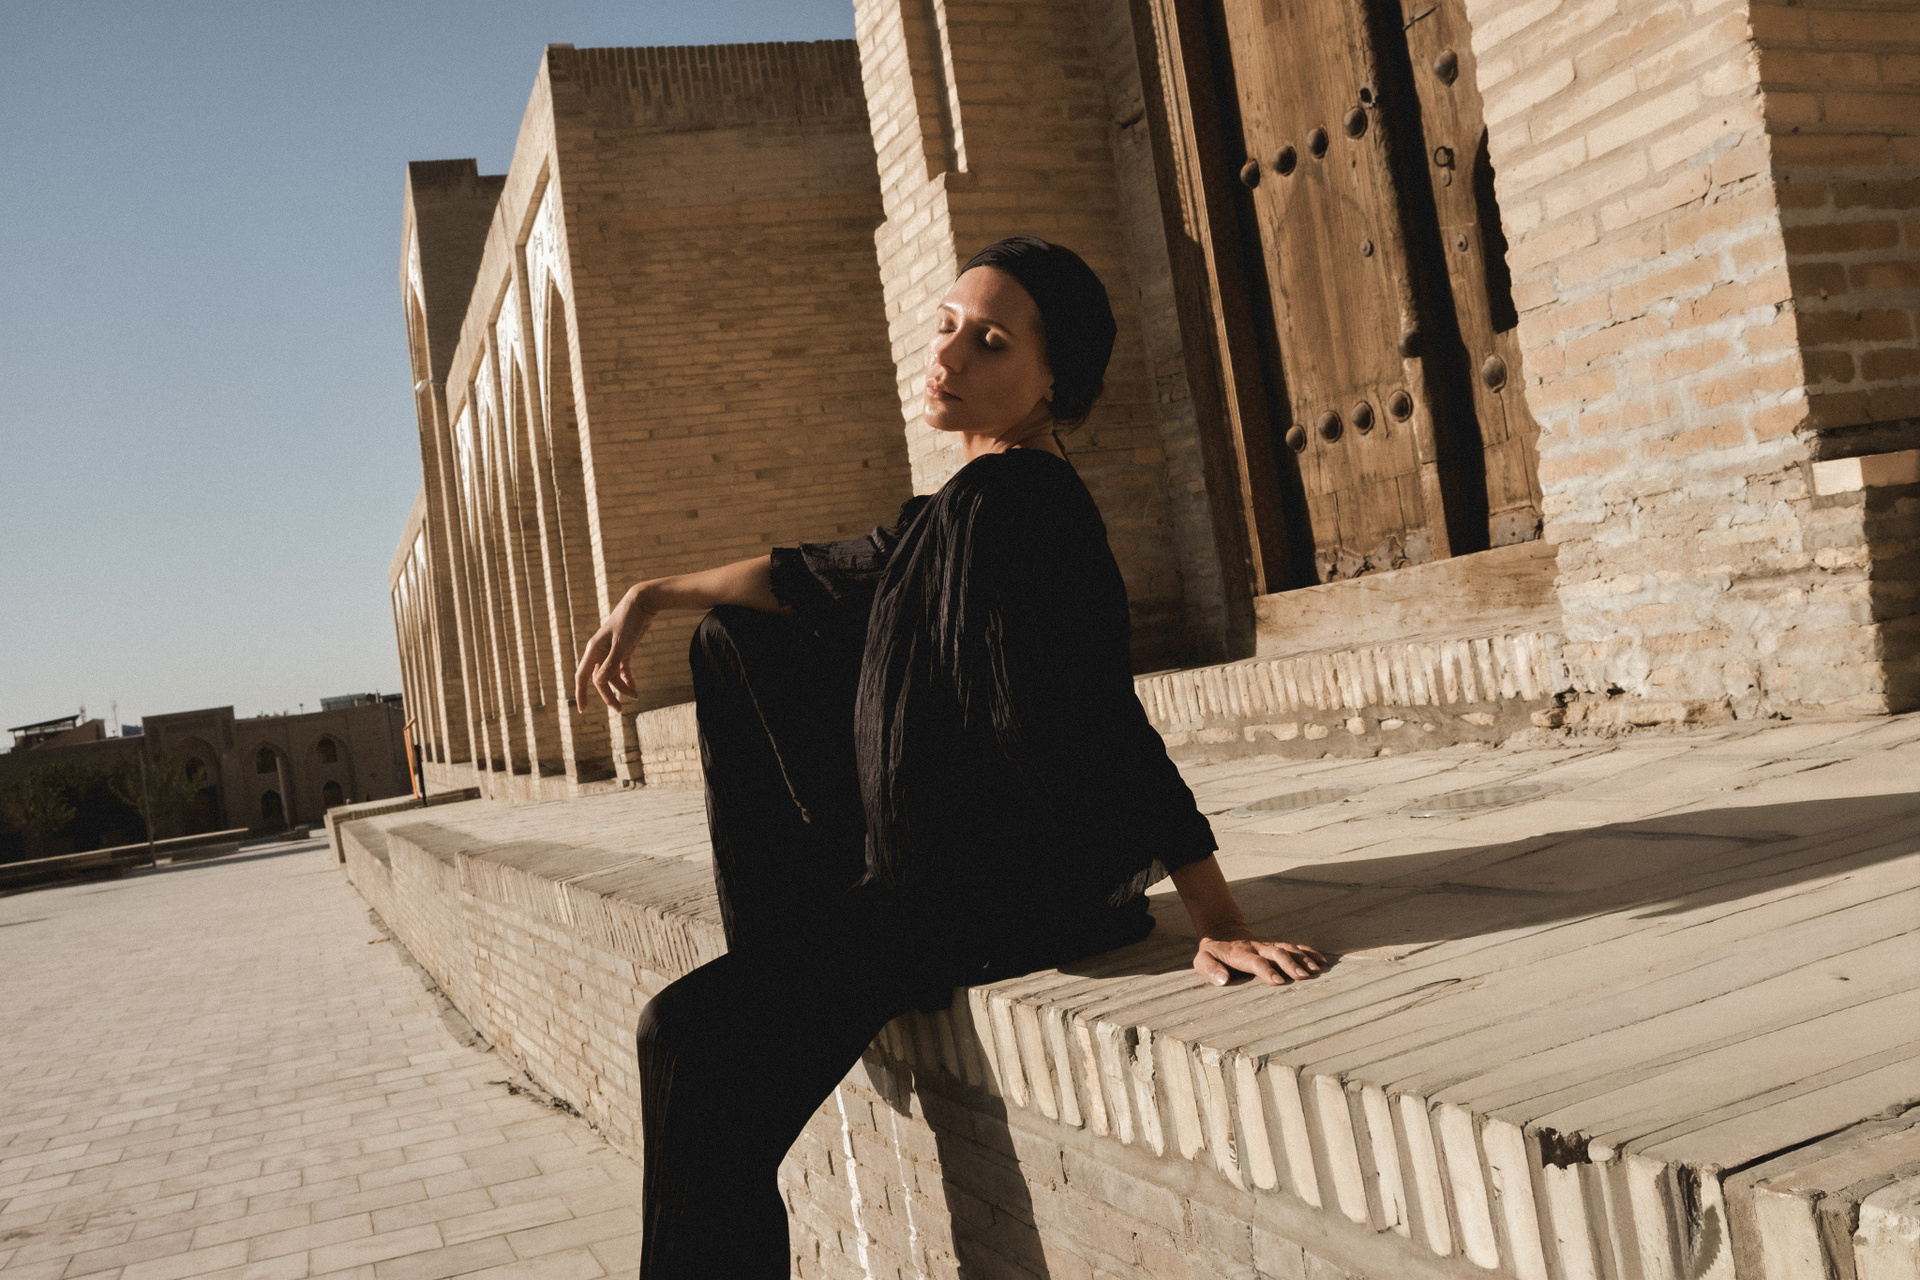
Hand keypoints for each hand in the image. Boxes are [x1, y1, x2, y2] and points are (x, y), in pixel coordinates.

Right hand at [573, 585, 655, 712]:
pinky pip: (622, 670)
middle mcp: (600, 652)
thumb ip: (611, 663)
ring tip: (636, 696)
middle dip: (609, 695)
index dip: (581, 693)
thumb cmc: (629, 621)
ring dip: (622, 688)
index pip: (583, 676)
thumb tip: (599, 682)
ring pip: (612, 676)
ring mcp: (612, 651)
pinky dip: (627, 680)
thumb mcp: (622, 644)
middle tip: (619, 710)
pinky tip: (634, 689)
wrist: (642, 603)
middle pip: (600, 679)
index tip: (583, 710)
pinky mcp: (623, 650)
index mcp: (594, 650)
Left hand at [1193, 921, 1326, 986]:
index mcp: (1240, 954)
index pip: (1255, 961)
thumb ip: (1210, 969)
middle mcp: (1257, 947)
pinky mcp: (1276, 944)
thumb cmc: (1212, 952)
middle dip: (1291, 964)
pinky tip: (1321, 960)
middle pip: (1276, 953)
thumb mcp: (1202, 960)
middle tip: (1304, 977)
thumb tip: (1222, 980)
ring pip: (1288, 948)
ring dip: (1303, 958)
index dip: (1266, 970)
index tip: (1278, 981)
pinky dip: (1308, 952)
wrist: (1222, 931)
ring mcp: (1268, 944)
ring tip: (1317, 970)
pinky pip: (1294, 946)